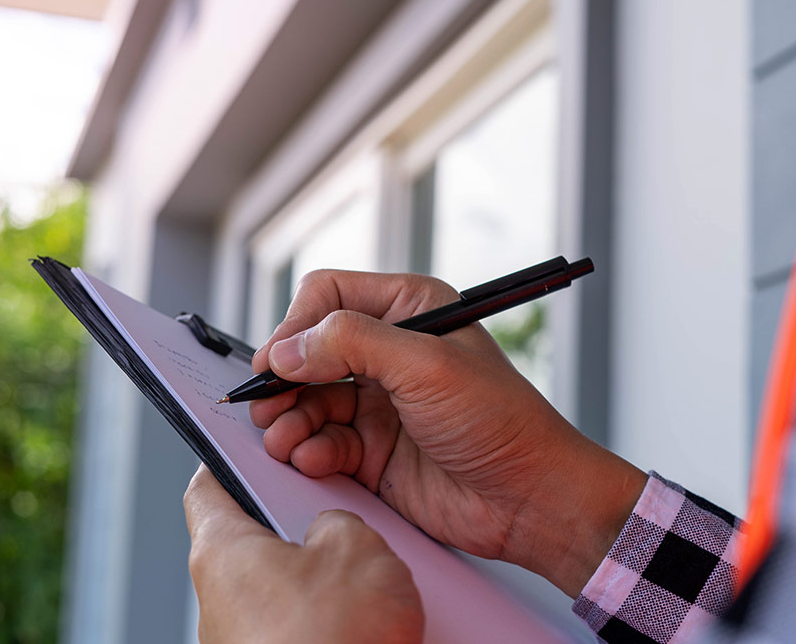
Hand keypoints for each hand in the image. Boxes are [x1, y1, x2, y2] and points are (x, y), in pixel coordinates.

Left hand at [184, 465, 422, 643]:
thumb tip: (333, 532)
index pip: (207, 488)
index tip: (248, 448)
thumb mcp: (356, 546)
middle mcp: (218, 600)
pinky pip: (299, 629)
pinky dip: (330, 621)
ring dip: (322, 581)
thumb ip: (339, 522)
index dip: (230, 461)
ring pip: (281, 590)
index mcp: (222, 551)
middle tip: (340, 516)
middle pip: (252, 541)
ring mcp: (240, 642)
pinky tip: (368, 624)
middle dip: (299, 528)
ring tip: (370, 580)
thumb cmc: (332, 639)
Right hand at [250, 270, 646, 596]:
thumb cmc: (500, 420)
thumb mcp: (427, 366)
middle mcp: (390, 352)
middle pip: (307, 351)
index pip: (329, 296)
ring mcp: (379, 404)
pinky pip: (321, 443)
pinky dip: (307, 451)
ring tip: (284, 439)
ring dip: (288, 420)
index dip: (297, 326)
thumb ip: (352, 344)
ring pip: (307, 400)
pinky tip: (312, 460)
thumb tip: (286, 349)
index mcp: (410, 310)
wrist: (530, 499)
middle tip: (266, 404)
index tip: (277, 361)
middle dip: (283, 378)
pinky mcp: (372, 451)